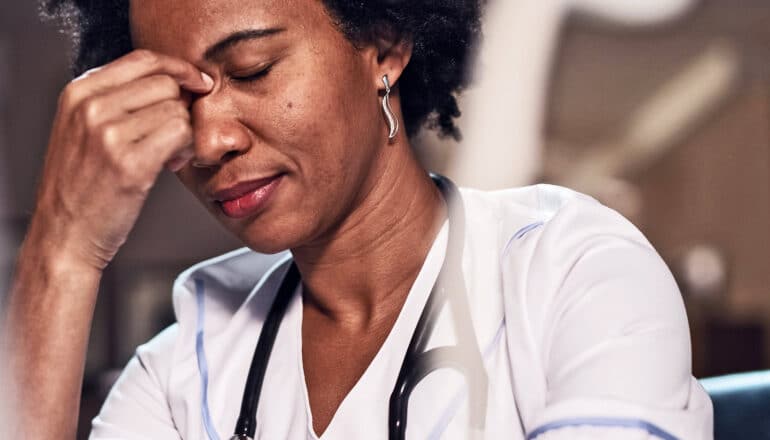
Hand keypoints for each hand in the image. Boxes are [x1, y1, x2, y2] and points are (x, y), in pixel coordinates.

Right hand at [30, 49, 212, 269]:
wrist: (64, 234)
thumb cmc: (82, 186)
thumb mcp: (84, 129)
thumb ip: (118, 100)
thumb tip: (174, 83)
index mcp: (79, 92)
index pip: (143, 59)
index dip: (179, 68)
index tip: (197, 82)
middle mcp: (91, 107)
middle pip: (165, 84)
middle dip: (182, 108)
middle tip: (176, 136)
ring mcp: (108, 134)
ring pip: (177, 110)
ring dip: (185, 133)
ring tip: (170, 154)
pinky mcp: (130, 162)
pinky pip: (181, 134)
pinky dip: (187, 149)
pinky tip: (173, 163)